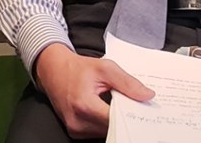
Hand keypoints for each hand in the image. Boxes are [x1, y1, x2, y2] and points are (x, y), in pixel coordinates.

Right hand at [34, 43, 153, 138]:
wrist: (53, 71)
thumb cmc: (78, 69)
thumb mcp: (105, 68)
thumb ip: (127, 83)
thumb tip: (148, 96)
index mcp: (85, 105)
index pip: (117, 119)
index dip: (132, 115)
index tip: (144, 110)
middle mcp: (78, 122)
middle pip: (113, 128)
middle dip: (124, 118)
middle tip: (134, 107)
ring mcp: (75, 129)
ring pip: (106, 132)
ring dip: (114, 122)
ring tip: (118, 106)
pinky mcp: (74, 132)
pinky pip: (97, 132)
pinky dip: (105, 123)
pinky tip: (106, 111)